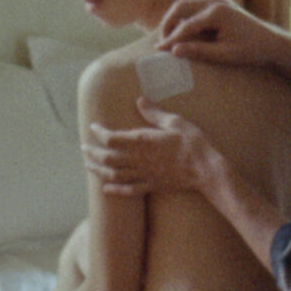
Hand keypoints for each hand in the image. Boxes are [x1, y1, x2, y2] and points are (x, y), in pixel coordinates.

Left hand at [83, 98, 219, 196]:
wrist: (206, 169)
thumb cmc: (194, 143)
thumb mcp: (176, 122)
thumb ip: (155, 113)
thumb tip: (140, 101)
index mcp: (144, 141)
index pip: (112, 138)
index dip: (99, 133)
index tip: (93, 127)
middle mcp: (140, 159)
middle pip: (108, 157)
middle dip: (93, 152)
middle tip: (83, 148)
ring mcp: (145, 174)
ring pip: (114, 175)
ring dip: (98, 170)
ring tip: (88, 165)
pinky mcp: (153, 185)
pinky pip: (129, 190)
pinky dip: (115, 190)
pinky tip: (105, 189)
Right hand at [156, 0, 284, 67]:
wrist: (270, 43)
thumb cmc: (251, 50)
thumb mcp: (225, 55)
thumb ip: (200, 51)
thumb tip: (175, 50)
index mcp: (216, 13)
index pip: (186, 25)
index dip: (171, 39)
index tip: (159, 50)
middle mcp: (214, 3)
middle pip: (181, 7)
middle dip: (168, 24)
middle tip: (161, 43)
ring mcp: (215, 3)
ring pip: (185, 5)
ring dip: (174, 19)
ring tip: (168, 38)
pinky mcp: (216, 7)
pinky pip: (193, 8)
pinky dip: (183, 18)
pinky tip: (181, 33)